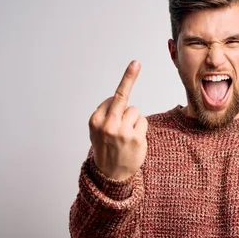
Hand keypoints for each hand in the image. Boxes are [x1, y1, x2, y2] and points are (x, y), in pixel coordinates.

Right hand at [89, 60, 147, 180]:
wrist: (110, 175)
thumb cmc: (106, 149)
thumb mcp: (97, 131)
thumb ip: (105, 115)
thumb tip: (116, 99)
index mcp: (95, 121)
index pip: (112, 99)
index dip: (121, 93)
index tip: (132, 67)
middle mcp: (107, 124)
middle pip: (122, 96)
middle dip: (128, 77)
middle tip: (135, 62)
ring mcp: (122, 131)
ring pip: (135, 111)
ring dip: (133, 120)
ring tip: (126, 135)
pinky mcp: (136, 138)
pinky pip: (142, 122)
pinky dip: (140, 128)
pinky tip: (133, 140)